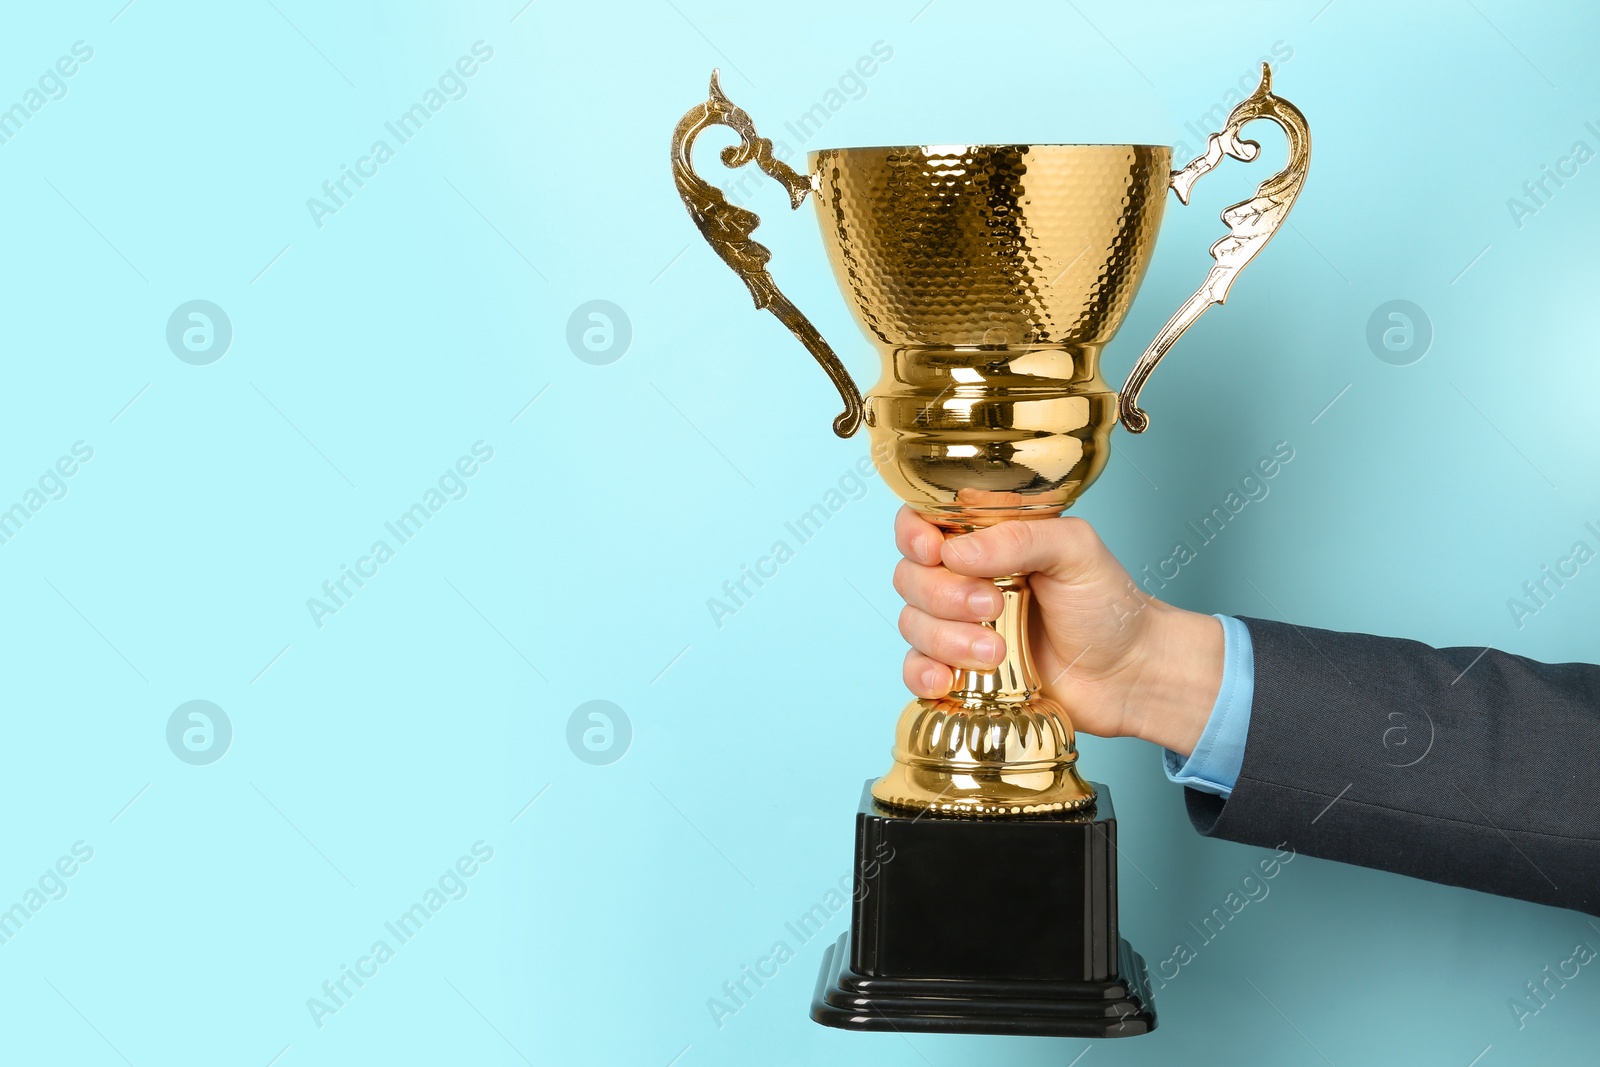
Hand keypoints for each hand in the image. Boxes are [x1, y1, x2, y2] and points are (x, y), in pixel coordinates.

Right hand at [891, 506, 1224, 756]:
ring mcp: (958, 627)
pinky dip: (923, 673)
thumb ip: (1019, 538)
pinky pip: (915, 670)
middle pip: (910, 576)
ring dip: (945, 639)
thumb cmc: (1108, 606)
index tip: (933, 551)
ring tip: (995, 651)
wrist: (1129, 675)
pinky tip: (947, 680)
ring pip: (911, 624)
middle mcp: (964, 579)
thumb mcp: (1076, 550)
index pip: (921, 523)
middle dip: (943, 594)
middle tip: (992, 606)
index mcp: (985, 540)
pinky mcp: (960, 672)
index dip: (913, 535)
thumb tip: (955, 551)